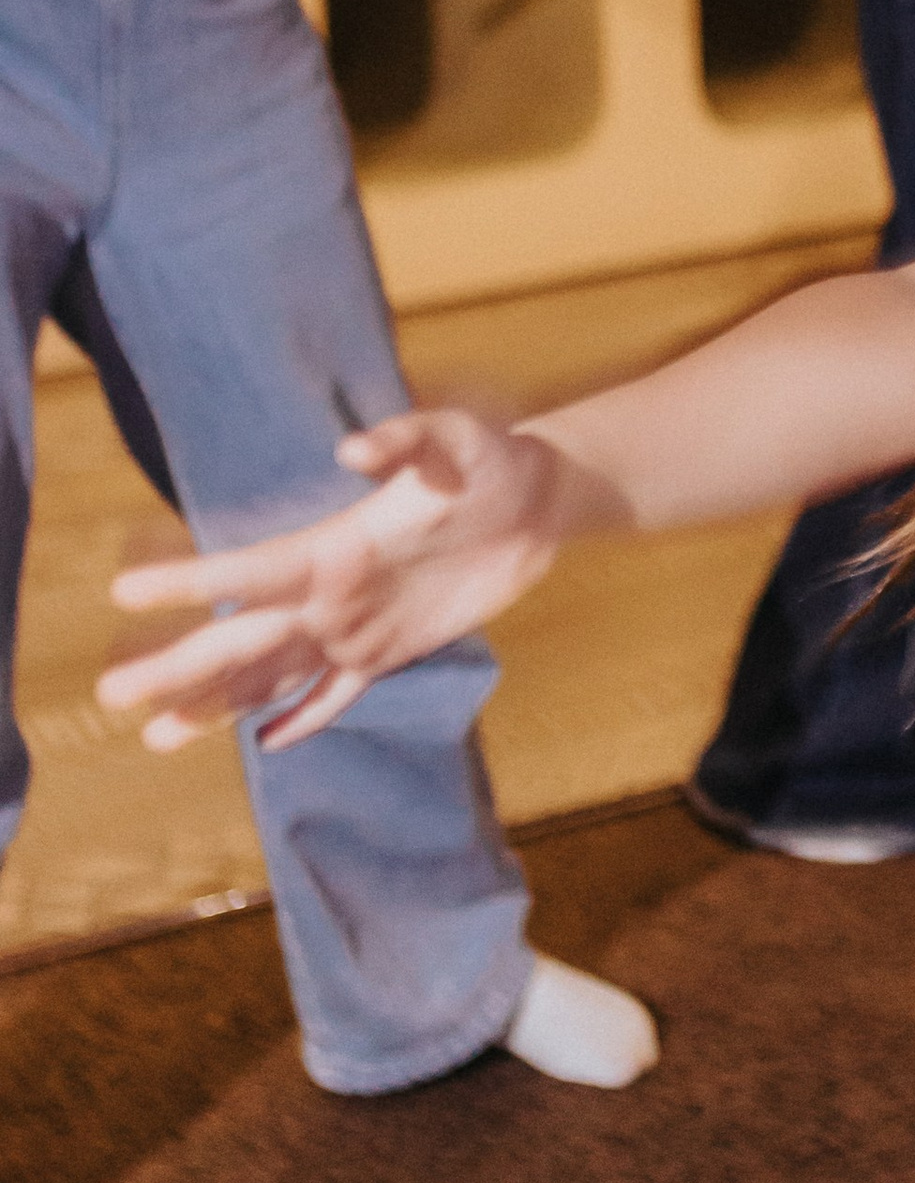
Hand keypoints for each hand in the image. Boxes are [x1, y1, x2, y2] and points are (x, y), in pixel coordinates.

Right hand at [98, 413, 577, 754]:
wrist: (537, 502)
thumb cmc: (491, 462)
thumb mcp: (457, 439)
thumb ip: (406, 439)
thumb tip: (354, 450)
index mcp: (331, 548)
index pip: (248, 573)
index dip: (190, 583)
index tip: (124, 593)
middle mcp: (327, 594)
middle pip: (240, 639)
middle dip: (177, 667)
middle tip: (110, 694)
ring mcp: (354, 627)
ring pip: (271, 676)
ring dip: (215, 705)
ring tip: (155, 737)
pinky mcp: (390, 652)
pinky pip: (337, 694)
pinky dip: (305, 718)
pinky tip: (264, 744)